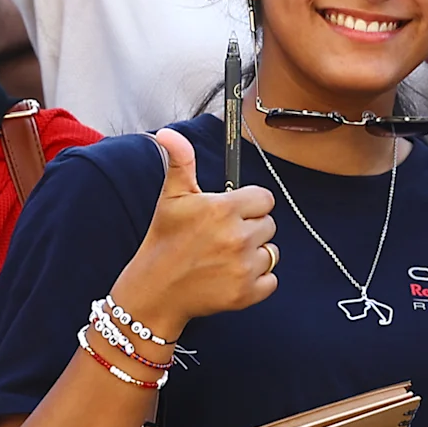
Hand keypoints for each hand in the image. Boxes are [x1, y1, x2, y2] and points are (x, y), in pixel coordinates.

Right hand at [104, 128, 280, 340]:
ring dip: (254, 254)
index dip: (248, 204)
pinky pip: (271, 280)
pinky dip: (257, 280)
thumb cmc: (164, 240)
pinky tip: (232, 276)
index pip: (264, 199)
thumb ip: (180, 161)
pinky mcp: (247, 293)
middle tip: (222, 237)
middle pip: (269, 225)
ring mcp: (244, 267)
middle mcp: (237, 237)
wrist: (156, 291)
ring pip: (271, 252)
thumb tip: (168, 133)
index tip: (230, 213)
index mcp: (223, 209)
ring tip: (226, 257)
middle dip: (250, 228)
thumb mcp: (171, 197)